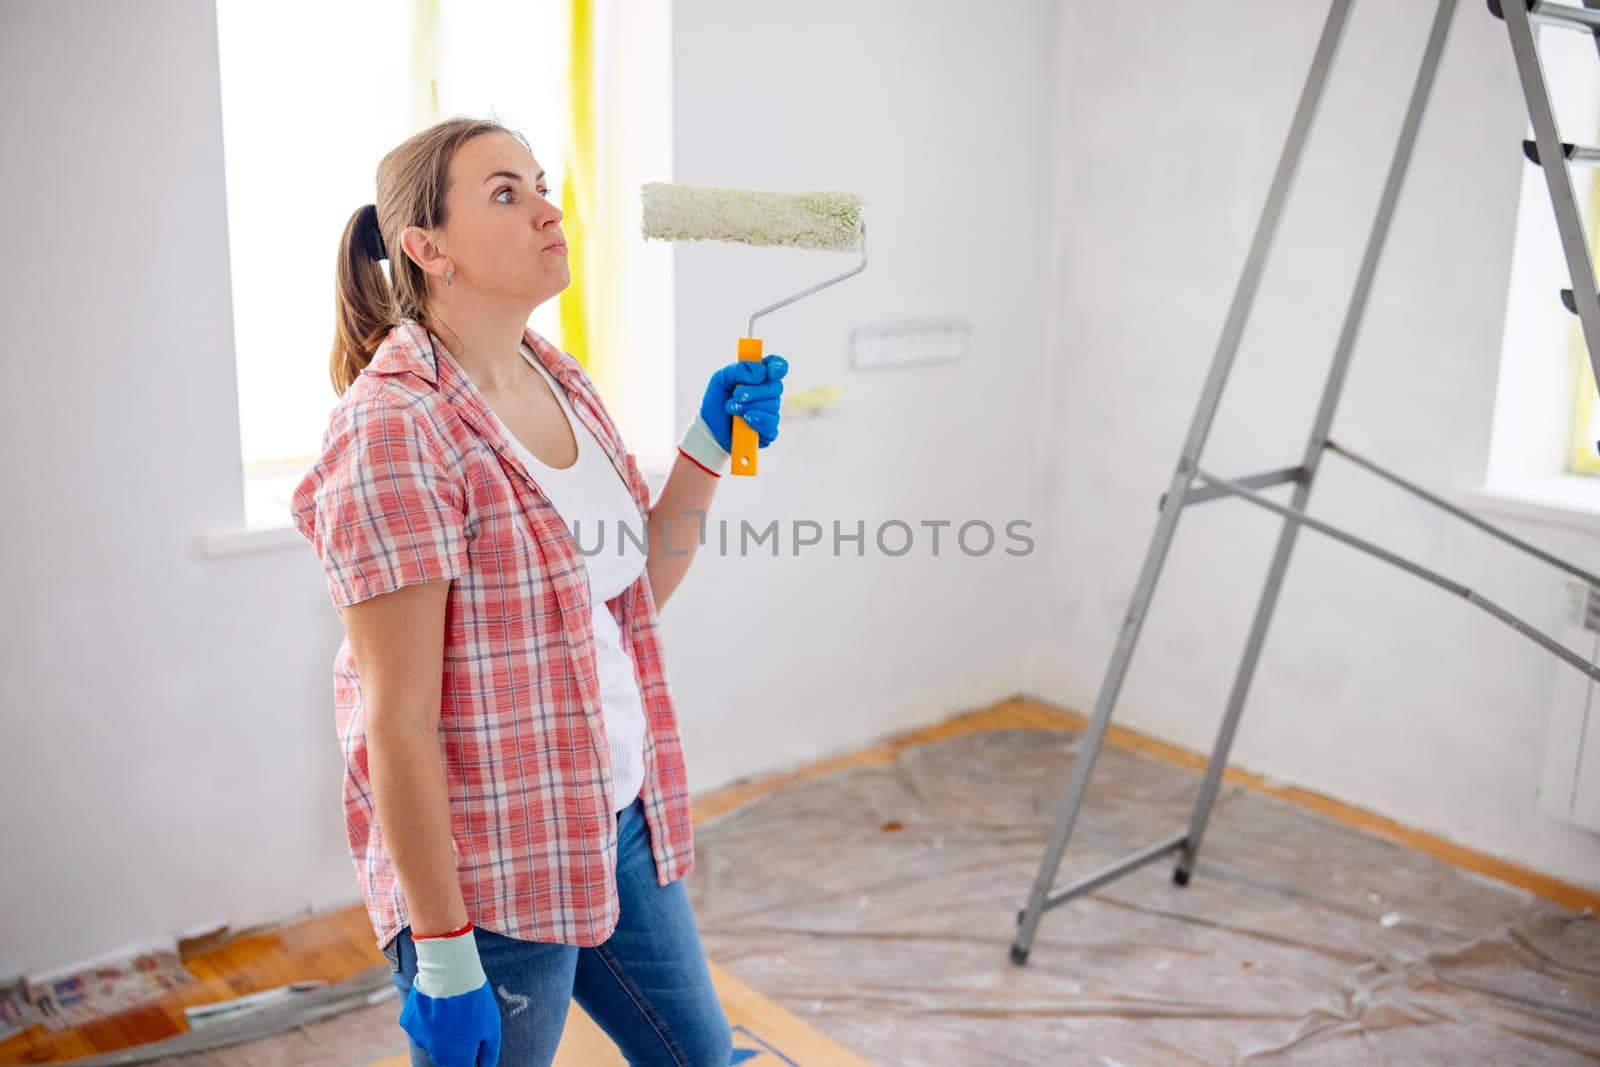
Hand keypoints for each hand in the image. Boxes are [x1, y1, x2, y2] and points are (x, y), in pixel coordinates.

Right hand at [398, 927, 500, 1066]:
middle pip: (446, 1058)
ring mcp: (419, 1038)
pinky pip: (419, 1026)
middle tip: (465, 1024)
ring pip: (432, 1041)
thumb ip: (489, 1053)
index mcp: (457, 1059)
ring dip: (440, 1033)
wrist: (450, 973)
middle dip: (456, 1048)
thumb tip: (486, 1066)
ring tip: (452, 1009)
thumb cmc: (476, 1001)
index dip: (469, 1060)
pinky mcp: (408, 1023)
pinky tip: (436, 1003)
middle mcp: (435, 1053)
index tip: (474, 1048)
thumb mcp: (492, 1028)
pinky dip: (427, 1019)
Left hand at [699, 354, 787, 452]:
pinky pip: (771, 424)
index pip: (777, 367)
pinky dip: (757, 420)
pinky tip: (745, 419)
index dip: (778, 366)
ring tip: (731, 408)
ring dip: (749, 406)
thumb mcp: (721, 378)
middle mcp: (768, 394)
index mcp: (760, 377)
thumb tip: (759, 373)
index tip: (770, 371)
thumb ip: (739, 369)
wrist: (708, 427)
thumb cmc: (717, 400)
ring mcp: (770, 413)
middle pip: (776, 387)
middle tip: (736, 394)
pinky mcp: (769, 431)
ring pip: (773, 406)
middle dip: (755, 391)